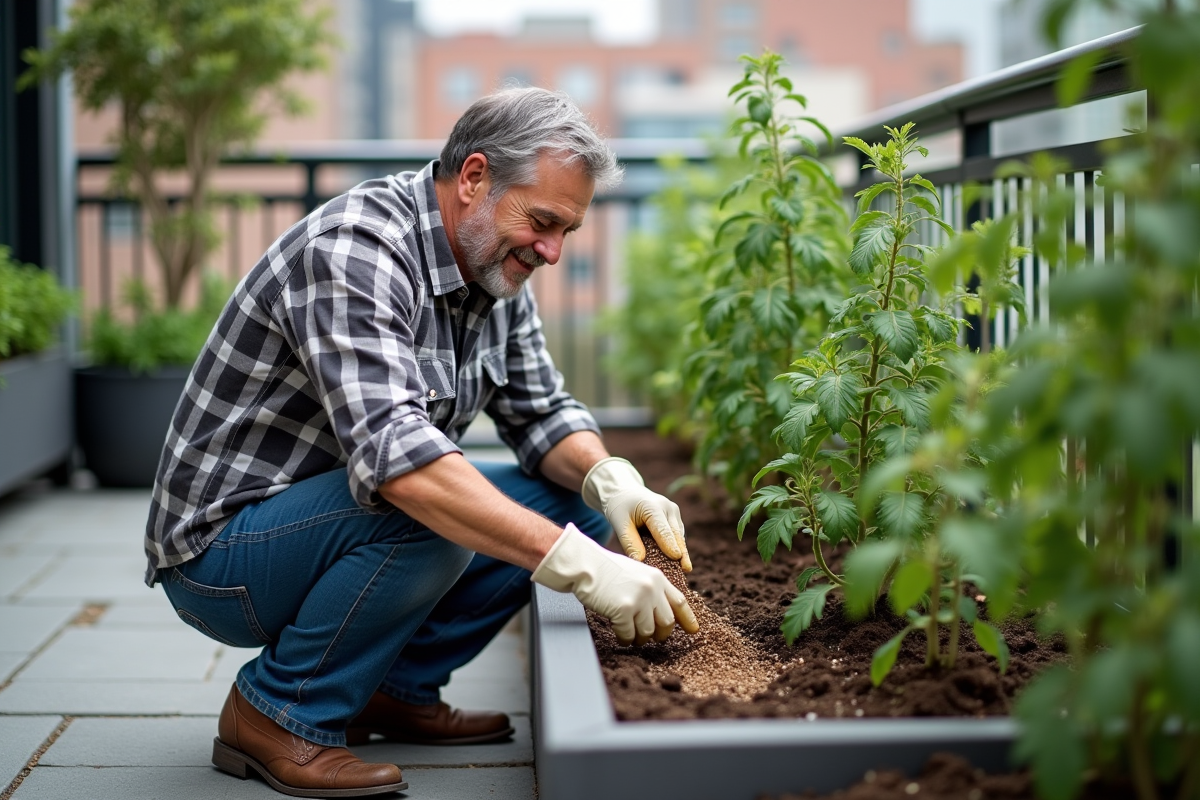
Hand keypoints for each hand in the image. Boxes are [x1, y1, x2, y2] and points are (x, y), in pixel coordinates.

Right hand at [531, 524, 698, 645]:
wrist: (585, 565)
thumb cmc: (606, 570)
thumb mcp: (636, 573)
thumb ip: (651, 589)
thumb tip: (661, 613)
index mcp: (657, 578)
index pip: (680, 602)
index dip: (687, 619)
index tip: (693, 630)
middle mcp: (652, 588)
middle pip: (667, 622)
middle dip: (660, 634)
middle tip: (649, 636)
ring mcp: (639, 598)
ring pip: (648, 632)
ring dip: (639, 638)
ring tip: (630, 634)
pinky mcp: (624, 609)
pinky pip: (629, 635)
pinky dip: (624, 638)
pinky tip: (619, 633)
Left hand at [581, 457, 692, 571]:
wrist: (625, 492)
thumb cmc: (620, 507)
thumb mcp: (619, 523)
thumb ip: (629, 542)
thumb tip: (640, 561)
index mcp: (653, 506)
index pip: (663, 529)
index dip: (670, 545)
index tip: (677, 558)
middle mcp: (668, 508)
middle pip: (676, 534)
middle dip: (681, 552)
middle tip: (686, 570)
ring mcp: (674, 513)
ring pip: (679, 536)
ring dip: (681, 552)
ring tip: (684, 570)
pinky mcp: (675, 519)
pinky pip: (677, 536)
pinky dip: (677, 548)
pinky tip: (677, 563)